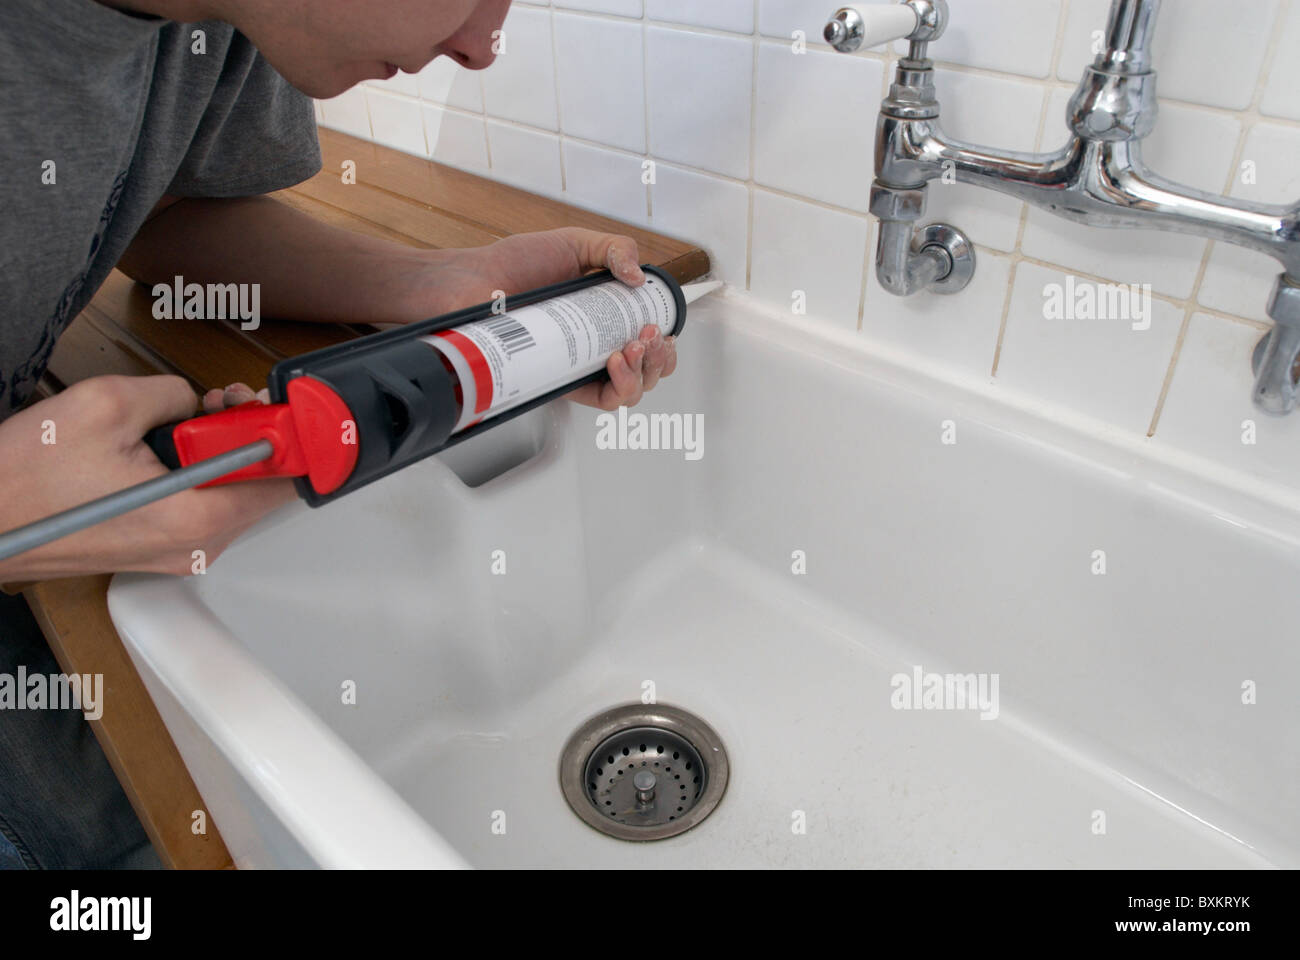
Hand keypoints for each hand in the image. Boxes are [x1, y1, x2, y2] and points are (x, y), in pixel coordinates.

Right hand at [0, 375, 295, 580]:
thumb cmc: (26, 479)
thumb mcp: (110, 404)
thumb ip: (174, 394)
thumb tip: (193, 401)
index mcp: (196, 517)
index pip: (282, 482)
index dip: (286, 435)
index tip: (278, 409)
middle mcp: (194, 546)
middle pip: (258, 487)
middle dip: (248, 435)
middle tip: (220, 403)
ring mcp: (175, 553)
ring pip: (227, 494)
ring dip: (218, 451)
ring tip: (186, 417)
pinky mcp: (154, 549)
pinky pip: (197, 506)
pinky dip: (194, 473)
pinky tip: (165, 445)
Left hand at [428, 228, 677, 409]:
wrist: (473, 282)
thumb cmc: (513, 265)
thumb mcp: (573, 244)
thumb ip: (614, 248)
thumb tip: (639, 279)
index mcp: (603, 318)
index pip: (648, 343)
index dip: (664, 343)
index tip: (661, 325)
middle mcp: (594, 347)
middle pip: (648, 372)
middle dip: (660, 358)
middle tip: (650, 335)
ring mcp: (578, 367)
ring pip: (631, 393)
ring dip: (645, 372)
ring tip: (634, 346)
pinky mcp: (561, 382)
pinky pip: (603, 399)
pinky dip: (621, 385)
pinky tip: (615, 359)